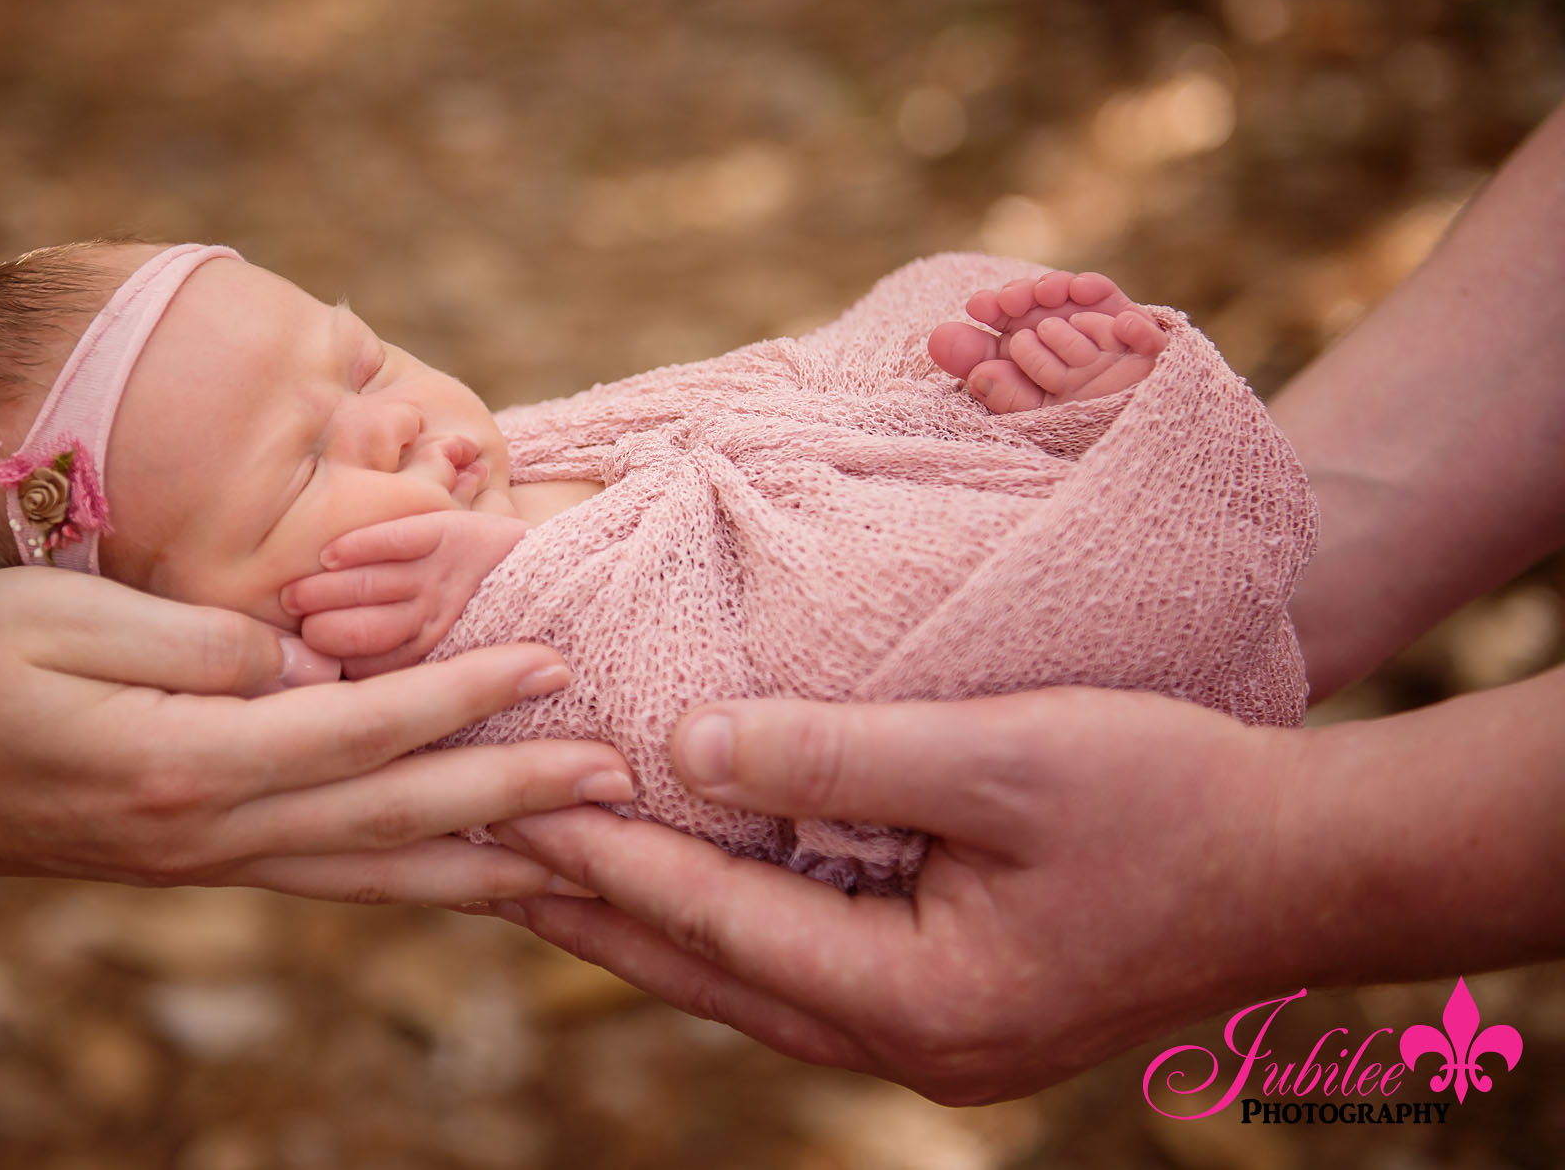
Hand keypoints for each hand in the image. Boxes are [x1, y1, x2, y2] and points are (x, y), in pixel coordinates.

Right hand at [0, 568, 632, 904]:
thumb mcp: (61, 620)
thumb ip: (197, 644)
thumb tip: (308, 663)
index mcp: (183, 762)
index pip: (358, 729)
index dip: (462, 695)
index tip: (553, 660)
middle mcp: (211, 832)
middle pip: (392, 817)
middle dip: (514, 797)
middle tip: (620, 778)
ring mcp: (208, 861)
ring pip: (374, 871)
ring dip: (485, 861)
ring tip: (583, 856)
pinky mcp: (201, 863)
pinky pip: (332, 876)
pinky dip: (414, 877)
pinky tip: (468, 872)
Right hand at [281, 510, 531, 677]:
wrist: (560, 581)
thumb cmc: (491, 627)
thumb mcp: (451, 662)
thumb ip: (396, 674)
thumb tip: (328, 697)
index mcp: (430, 663)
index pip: (363, 674)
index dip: (326, 669)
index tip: (297, 668)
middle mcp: (434, 624)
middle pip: (361, 632)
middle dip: (320, 630)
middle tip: (289, 630)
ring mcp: (443, 580)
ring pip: (373, 586)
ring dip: (327, 590)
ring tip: (293, 597)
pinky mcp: (454, 534)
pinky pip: (403, 538)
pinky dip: (365, 544)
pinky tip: (332, 554)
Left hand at [488, 689, 1301, 1102]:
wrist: (1311, 863)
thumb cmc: (1172, 796)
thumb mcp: (999, 756)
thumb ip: (838, 755)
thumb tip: (689, 747)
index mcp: (919, 999)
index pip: (714, 923)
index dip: (602, 853)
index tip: (505, 798)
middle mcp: (912, 1044)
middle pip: (710, 974)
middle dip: (592, 907)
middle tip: (479, 850)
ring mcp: (935, 1036)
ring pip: (749, 980)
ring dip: (649, 919)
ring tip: (547, 866)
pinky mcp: (955, 1001)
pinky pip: (803, 964)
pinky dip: (727, 917)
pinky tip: (683, 877)